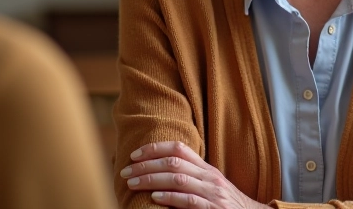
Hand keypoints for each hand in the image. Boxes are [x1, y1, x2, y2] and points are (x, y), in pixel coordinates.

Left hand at [121, 141, 269, 208]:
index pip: (178, 148)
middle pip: (173, 162)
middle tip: (126, 171)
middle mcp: (209, 176)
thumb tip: (159, 173)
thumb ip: (190, 177)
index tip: (134, 154)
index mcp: (206, 168)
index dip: (154, 148)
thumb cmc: (226, 204)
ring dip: (151, 179)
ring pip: (178, 179)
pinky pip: (190, 201)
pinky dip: (171, 197)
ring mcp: (212, 193)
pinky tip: (156, 197)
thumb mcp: (210, 186)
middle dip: (146, 164)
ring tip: (133, 183)